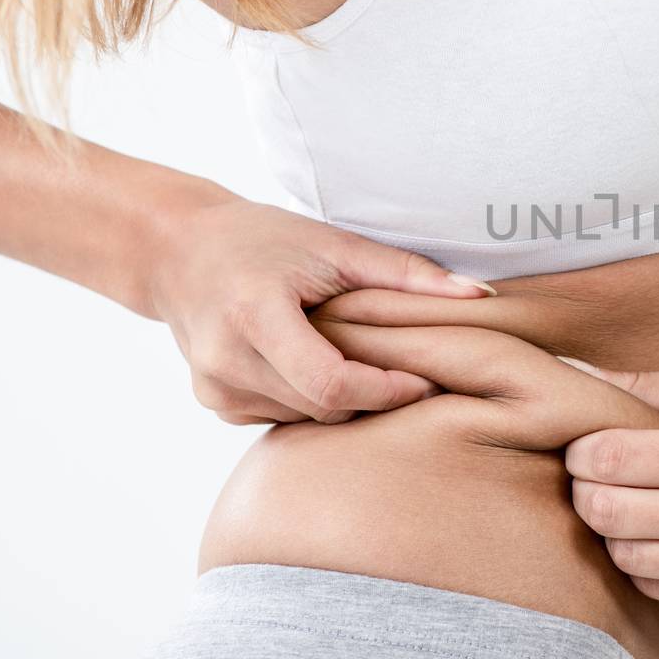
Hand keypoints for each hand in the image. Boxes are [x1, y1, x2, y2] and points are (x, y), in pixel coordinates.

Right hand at [147, 194, 495, 424]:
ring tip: (366, 363)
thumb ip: (408, 273)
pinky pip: (283, 419)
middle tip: (412, 374)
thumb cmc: (263, 239)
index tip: (425, 379)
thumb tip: (482, 298)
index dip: (385, 390)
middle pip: (323, 408)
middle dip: (373, 397)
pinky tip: (318, 366)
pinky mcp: (213, 403)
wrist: (177, 250)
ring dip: (343, 401)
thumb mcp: (336, 245)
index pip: (331, 384)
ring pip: (307, 420)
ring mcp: (214, 387)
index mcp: (254, 314)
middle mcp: (225, 359)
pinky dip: (310, 401)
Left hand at [564, 367, 658, 622]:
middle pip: (606, 511)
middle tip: (596, 480)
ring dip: (614, 530)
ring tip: (633, 506)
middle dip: (586, 492)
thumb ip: (643, 386)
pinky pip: (653, 586)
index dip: (581, 452)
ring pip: (624, 554)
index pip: (610, 458)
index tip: (588, 447)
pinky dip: (644, 560)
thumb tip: (565, 371)